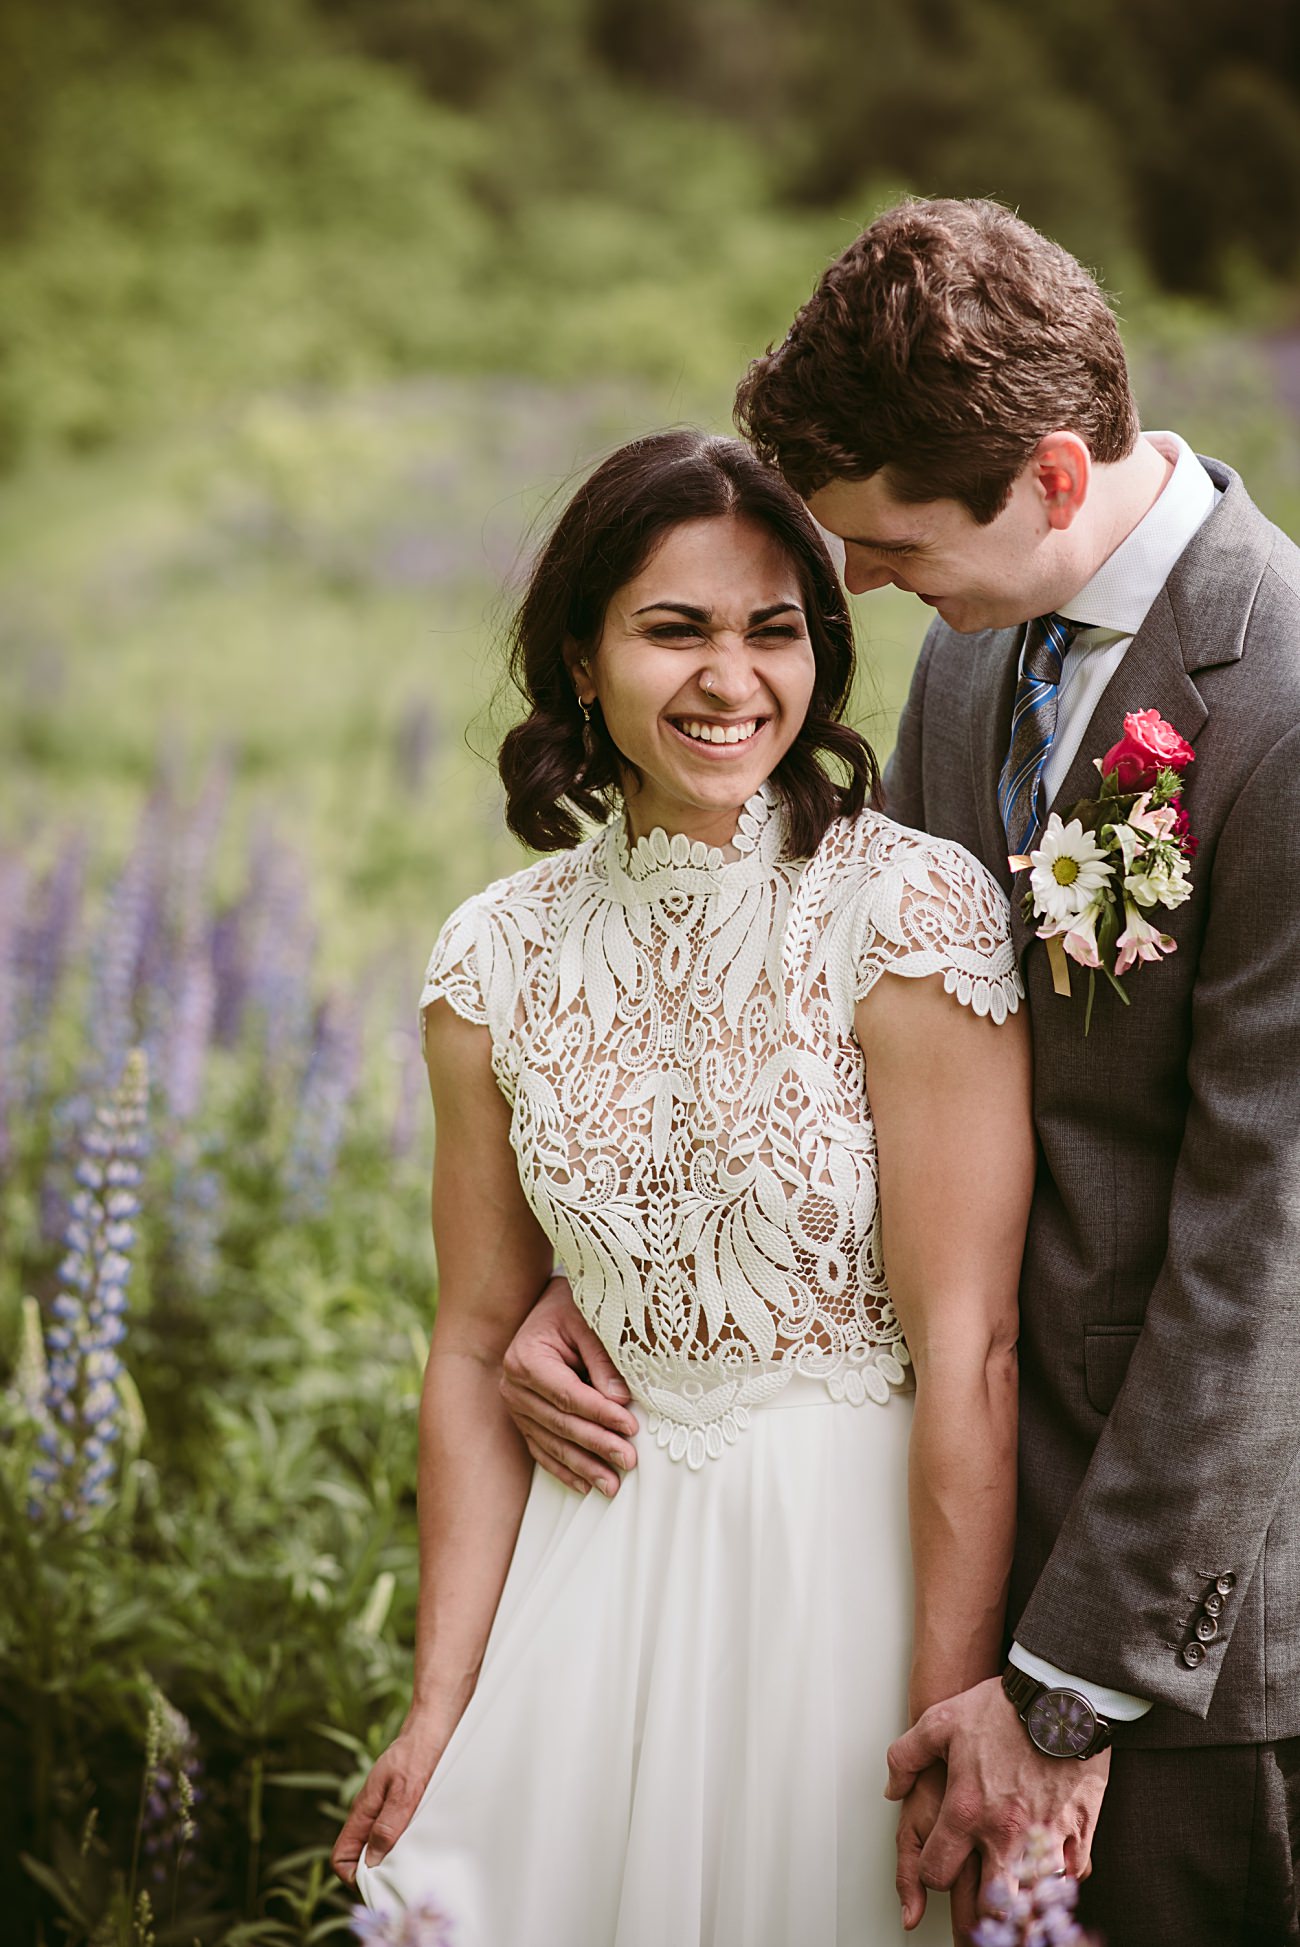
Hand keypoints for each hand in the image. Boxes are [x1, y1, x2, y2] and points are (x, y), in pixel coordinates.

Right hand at [331, 1710, 450, 1884]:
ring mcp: (383, 1810)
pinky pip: (393, 1834)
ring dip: (391, 1860)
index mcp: (363, 1811)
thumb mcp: (405, 1791)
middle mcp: (369, 1814)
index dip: (354, 1875)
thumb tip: (372, 1861)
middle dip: (375, 1874)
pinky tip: (421, 1846)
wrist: (433, 1728)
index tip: (378, 1883)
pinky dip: (403, 1845)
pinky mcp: (399, 1806)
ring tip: (414, 1866)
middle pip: (359, 1857)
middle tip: (400, 1881)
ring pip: (377, 1847)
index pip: (341, 1857)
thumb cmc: (418, 1755)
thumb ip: (388, 1824)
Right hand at [499, 1276, 639, 1496]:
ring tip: (612, 1484)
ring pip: (552, 1442)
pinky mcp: (522, 1419)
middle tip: (628, 1460)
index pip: (568, 1394)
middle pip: (561, 1423)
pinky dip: (564, 1469)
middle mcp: (513, 1387)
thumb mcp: (588, 1321)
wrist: (545, 1308)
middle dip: (597, 1445)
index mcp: (526, 1359)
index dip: (600, 1413)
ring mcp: (515, 1406)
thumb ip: (603, 1358)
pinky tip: (585, 1485)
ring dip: (584, 1466)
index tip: (630, 1426)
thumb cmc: (570, 1309)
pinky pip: (542, 1449)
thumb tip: (620, 1400)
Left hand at [886, 1677, 1108, 1908]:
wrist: (1060, 1696)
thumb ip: (906, 1756)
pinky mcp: (1079, 1831)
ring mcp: (1043, 1837)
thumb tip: (893, 1789)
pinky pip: (1073, 1875)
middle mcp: (1003, 1834)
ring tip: (1019, 1890)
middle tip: (982, 1897)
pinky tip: (1054, 1862)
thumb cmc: (1001, 1709)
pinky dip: (1063, 1874)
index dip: (932, 1875)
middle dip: (984, 1907)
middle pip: (990, 1904)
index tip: (941, 1866)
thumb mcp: (940, 1721)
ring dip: (1025, 1896)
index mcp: (966, 1811)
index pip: (937, 1873)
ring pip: (1033, 1898)